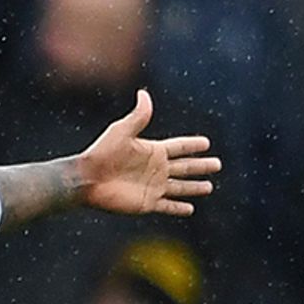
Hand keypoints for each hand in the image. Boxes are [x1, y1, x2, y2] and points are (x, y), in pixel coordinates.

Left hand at [79, 89, 218, 215]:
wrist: (86, 179)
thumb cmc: (102, 153)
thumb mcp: (122, 131)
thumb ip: (138, 116)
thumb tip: (143, 93)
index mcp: (152, 151)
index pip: (179, 147)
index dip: (192, 145)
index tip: (207, 143)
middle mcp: (155, 169)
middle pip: (185, 167)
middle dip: (201, 166)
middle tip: (217, 164)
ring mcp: (152, 187)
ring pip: (180, 187)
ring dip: (194, 187)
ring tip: (209, 187)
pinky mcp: (146, 203)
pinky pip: (167, 206)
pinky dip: (179, 208)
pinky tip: (190, 209)